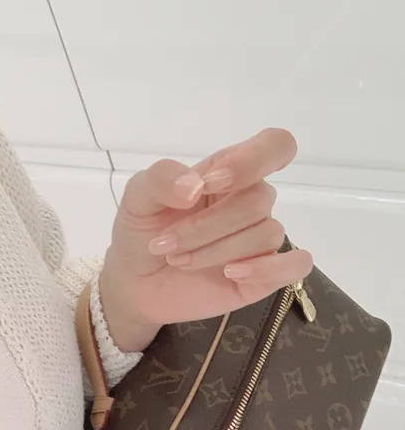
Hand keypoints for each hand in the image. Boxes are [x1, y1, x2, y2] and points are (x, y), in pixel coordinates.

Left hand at [98, 129, 313, 352]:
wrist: (135, 282)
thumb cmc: (142, 231)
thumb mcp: (137, 196)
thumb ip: (162, 178)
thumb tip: (194, 186)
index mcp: (229, 173)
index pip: (274, 146)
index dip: (252, 161)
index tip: (210, 183)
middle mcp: (251, 203)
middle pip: (258, 201)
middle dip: (206, 226)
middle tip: (165, 244)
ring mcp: (259, 241)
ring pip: (267, 235)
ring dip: (216, 250)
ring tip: (179, 260)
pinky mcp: (263, 276)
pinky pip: (294, 266)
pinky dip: (268, 269)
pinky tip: (231, 273)